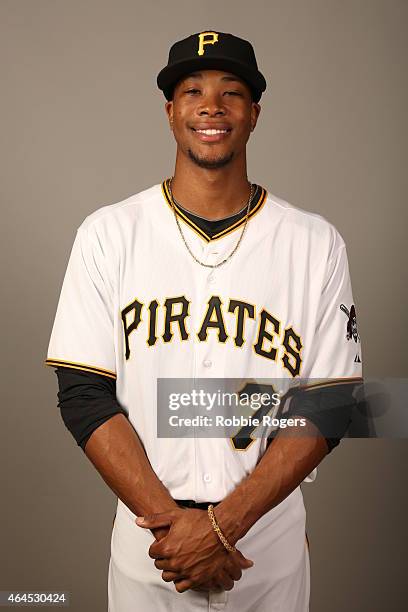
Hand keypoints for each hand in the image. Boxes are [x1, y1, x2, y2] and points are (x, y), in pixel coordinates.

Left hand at [135, 508, 253, 592]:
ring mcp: (185, 571)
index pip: (152, 553)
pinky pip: (181, 587)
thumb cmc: (200, 521)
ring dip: (170, 569)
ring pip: (168, 577)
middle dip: (162, 557)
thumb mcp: (174, 515)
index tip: (163, 543)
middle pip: (159, 565)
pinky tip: (183, 571)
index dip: (157, 547)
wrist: (221, 529)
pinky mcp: (196, 578)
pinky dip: (179, 580)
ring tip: (176, 561)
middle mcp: (175, 562)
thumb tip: (139, 521)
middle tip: (171, 550)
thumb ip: (154, 519)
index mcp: (167, 547)